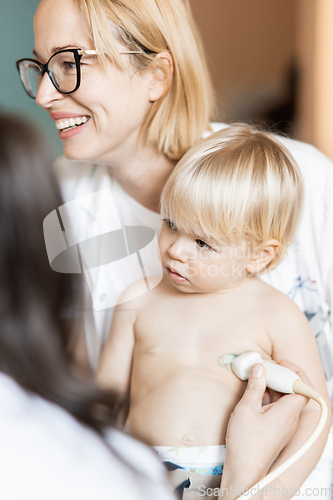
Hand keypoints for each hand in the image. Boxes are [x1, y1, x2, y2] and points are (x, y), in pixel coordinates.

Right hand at [220, 361, 308, 496]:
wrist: (244, 471)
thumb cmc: (247, 444)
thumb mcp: (247, 408)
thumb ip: (255, 386)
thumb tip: (260, 369)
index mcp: (288, 412)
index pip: (302, 387)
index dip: (294, 373)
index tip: (281, 364)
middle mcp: (290, 419)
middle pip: (292, 391)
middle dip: (280, 377)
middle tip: (266, 368)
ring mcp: (283, 426)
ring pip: (283, 400)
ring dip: (272, 387)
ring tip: (257, 378)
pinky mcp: (275, 431)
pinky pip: (277, 409)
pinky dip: (267, 398)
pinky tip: (254, 394)